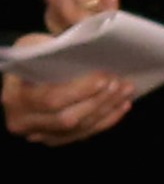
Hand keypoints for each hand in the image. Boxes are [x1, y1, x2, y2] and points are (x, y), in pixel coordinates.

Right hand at [3, 37, 134, 145]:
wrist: (25, 73)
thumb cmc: (32, 56)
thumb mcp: (35, 45)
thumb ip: (54, 49)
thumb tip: (88, 49)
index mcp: (15, 97)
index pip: (52, 99)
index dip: (81, 90)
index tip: (104, 78)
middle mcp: (23, 121)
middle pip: (69, 118)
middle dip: (99, 101)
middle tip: (121, 84)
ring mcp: (40, 134)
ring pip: (81, 128)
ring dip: (108, 109)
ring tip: (126, 91)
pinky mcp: (57, 138)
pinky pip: (86, 133)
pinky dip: (107, 119)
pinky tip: (122, 105)